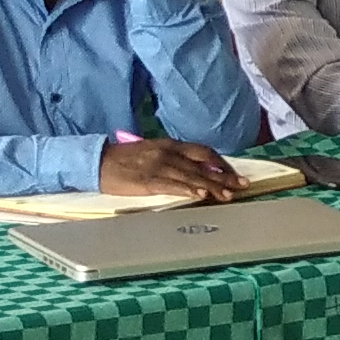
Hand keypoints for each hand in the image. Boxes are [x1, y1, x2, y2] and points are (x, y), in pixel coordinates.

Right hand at [100, 138, 237, 200]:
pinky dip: (189, 189)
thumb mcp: (152, 152)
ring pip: (192, 176)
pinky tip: (201, 195)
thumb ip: (173, 158)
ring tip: (228, 195)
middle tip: (243, 186)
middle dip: (225, 176)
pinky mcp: (147, 180)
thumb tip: (195, 168)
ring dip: (212, 186)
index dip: (222, 163)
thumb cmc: (123, 159)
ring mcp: (158, 166)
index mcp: (170, 145)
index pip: (203, 152)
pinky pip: (172, 185)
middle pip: (203, 164)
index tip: (235, 173)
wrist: (96, 161)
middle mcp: (168, 153)